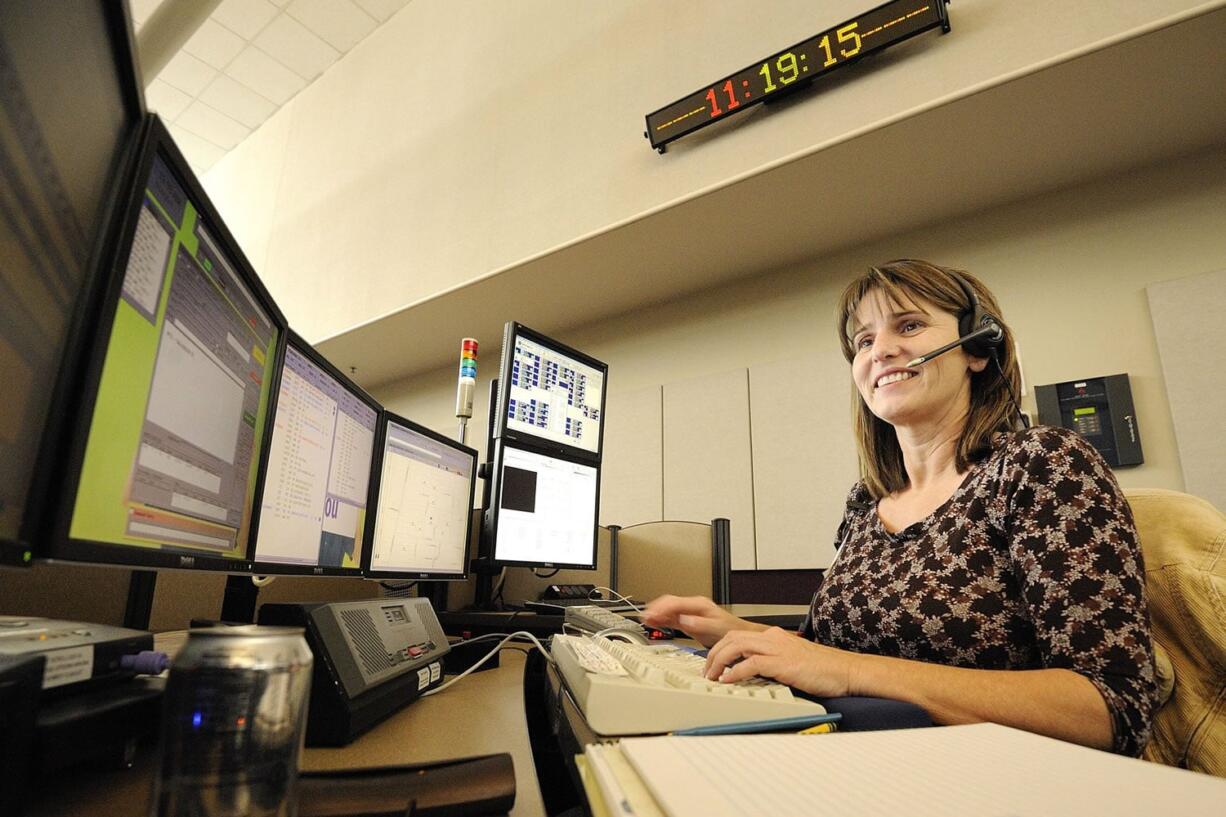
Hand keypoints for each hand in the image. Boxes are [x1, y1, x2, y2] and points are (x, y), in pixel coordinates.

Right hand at [640, 595, 759, 647]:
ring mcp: (689, 612)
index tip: (652, 614)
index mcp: (698, 605)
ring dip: (657, 613)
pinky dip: (662, 619)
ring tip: (645, 619)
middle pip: (669, 602)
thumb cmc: (729, 629)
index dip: (662, 608)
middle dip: (656, 608)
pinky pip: (671, 617)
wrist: (737, 634)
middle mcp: (692, 606)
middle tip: (645, 616)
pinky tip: (654, 622)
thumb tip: (683, 619)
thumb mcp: (715, 627)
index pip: (675, 603)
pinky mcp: (688, 620)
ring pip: (668, 609)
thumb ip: (698, 623)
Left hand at [704, 627, 857, 697]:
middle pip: (731, 637)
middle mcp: (772, 638)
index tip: (712, 663)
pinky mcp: (782, 663)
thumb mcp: (790, 662)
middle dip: (713, 654)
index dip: (720, 648)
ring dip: (719, 661)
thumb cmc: (823, 670)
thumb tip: (750, 674)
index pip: (738, 636)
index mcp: (774, 637)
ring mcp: (777, 649)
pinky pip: (750, 664)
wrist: (846, 671)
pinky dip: (735, 672)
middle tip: (707, 671)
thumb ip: (771, 663)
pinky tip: (729, 680)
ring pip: (736, 646)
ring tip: (713, 676)